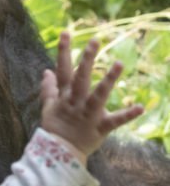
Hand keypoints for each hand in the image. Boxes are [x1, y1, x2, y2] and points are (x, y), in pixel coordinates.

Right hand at [40, 31, 143, 161]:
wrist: (60, 152)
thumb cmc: (56, 127)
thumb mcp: (49, 106)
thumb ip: (49, 88)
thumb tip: (46, 71)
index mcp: (64, 95)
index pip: (62, 69)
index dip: (63, 51)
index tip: (66, 33)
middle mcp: (75, 102)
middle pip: (80, 78)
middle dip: (86, 59)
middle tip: (95, 41)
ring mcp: (88, 114)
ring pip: (98, 95)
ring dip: (108, 80)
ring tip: (119, 63)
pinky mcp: (100, 128)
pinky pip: (114, 121)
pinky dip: (127, 115)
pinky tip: (140, 107)